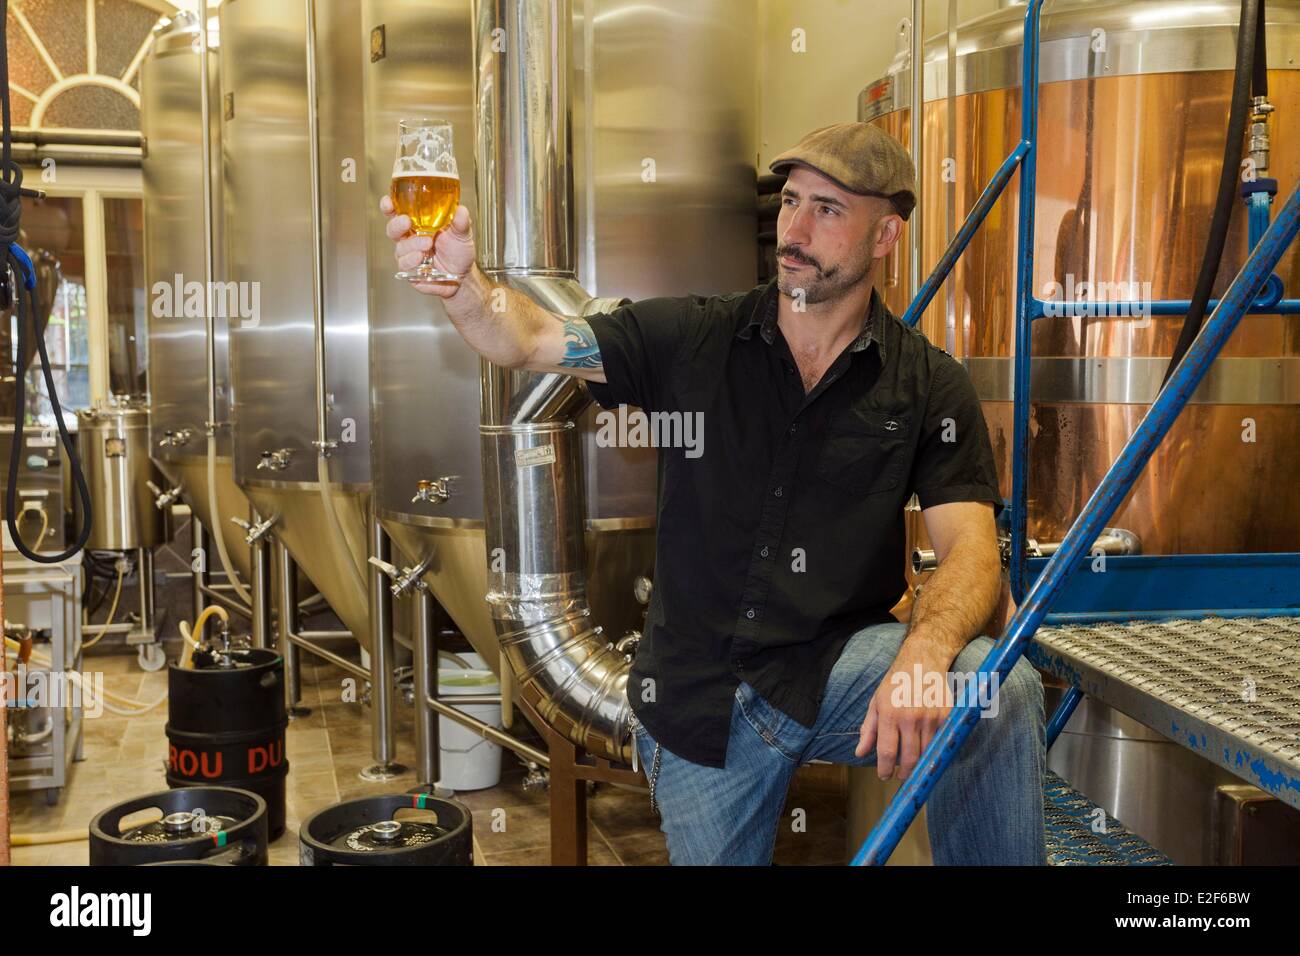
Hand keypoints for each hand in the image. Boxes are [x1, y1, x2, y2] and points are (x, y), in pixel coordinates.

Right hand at [380, 194, 475, 297]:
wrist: (463, 276)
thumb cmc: (458, 252)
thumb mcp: (462, 234)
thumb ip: (461, 222)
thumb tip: (461, 209)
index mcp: (418, 224)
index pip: (398, 211)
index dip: (389, 206)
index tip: (388, 202)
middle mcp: (410, 238)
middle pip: (393, 228)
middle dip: (397, 224)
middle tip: (406, 221)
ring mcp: (409, 254)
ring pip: (400, 247)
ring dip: (412, 244)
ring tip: (427, 243)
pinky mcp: (410, 270)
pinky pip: (404, 264)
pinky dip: (411, 259)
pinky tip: (420, 257)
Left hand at [855, 645, 957, 780]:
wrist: (922, 661)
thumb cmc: (896, 683)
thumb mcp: (876, 702)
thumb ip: (869, 730)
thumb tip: (860, 753)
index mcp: (890, 714)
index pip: (887, 752)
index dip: (884, 769)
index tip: (884, 775)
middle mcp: (911, 717)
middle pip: (910, 759)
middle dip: (905, 773)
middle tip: (901, 776)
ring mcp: (931, 717)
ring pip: (927, 753)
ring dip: (920, 764)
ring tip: (912, 766)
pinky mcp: (946, 716)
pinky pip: (940, 742)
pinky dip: (934, 750)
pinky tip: (928, 750)